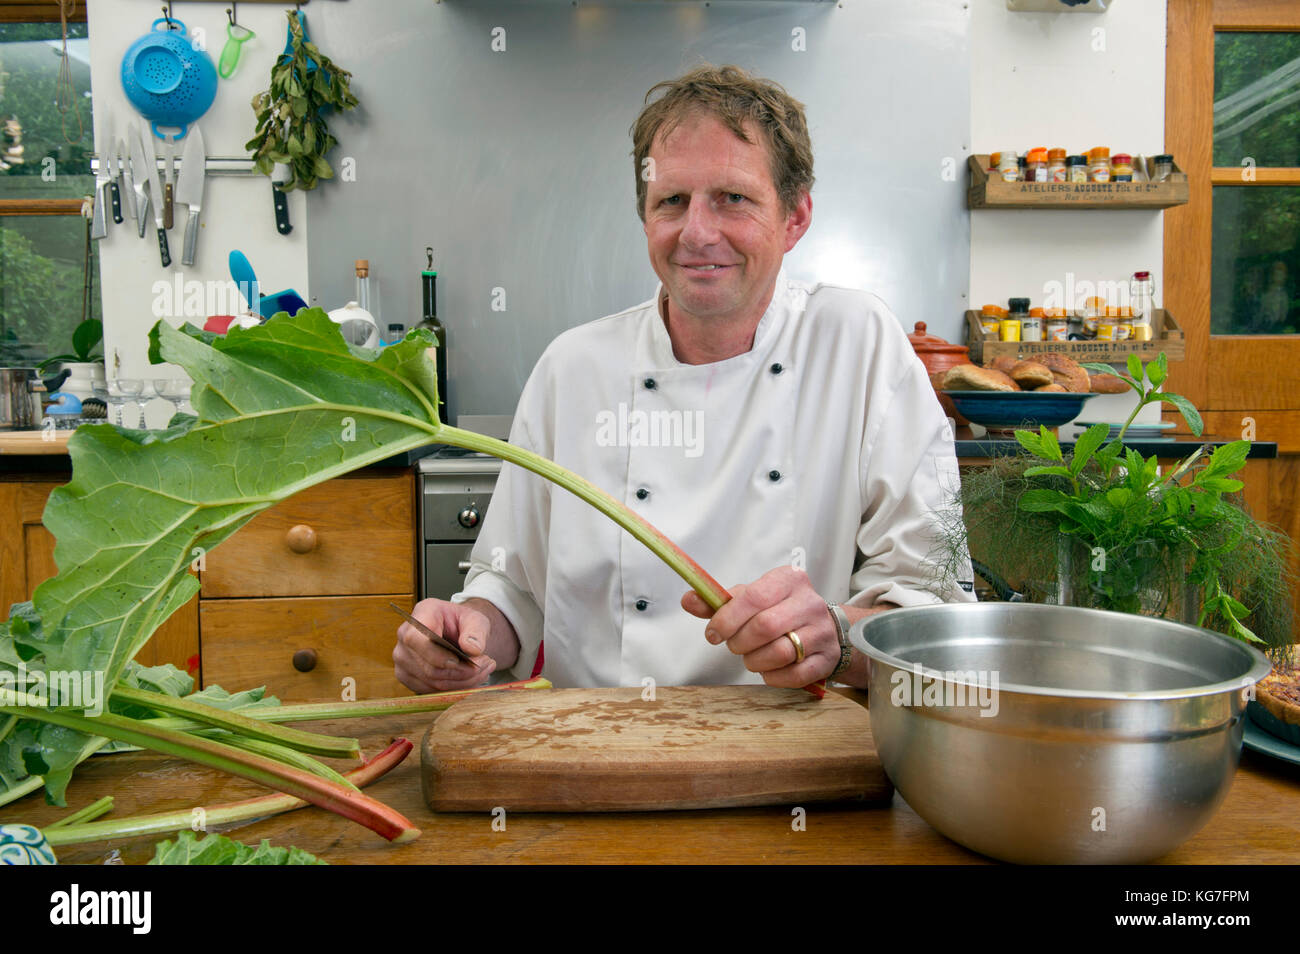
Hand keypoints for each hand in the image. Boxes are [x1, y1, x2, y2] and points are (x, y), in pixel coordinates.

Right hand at [393, 598, 496, 692]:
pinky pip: (432, 691)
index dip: (437, 656)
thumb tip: (473, 650)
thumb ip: (476, 632)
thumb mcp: (476, 619)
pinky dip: (455, 689)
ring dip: (463, 682)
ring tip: (483, 671)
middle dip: (463, 672)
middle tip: (487, 665)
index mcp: (421, 614)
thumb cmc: (463, 623)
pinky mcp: (407, 677)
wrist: (455, 632)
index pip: (416, 640)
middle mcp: (404, 637)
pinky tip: (471, 679)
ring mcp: (402, 660)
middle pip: (430, 668)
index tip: (461, 661)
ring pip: (434, 683)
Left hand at [681, 566, 837, 687]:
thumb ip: (719, 601)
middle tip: (733, 646)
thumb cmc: (779, 610)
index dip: (727, 618)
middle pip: (765, 626)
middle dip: (740, 642)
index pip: (754, 597)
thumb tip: (688, 600)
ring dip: (754, 661)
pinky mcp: (827, 659)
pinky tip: (768, 669)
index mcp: (789, 579)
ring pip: (780, 652)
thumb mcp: (751, 599)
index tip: (712, 633)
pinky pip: (794, 675)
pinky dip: (773, 676)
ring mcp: (822, 632)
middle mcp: (810, 603)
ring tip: (751, 656)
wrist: (824, 629)